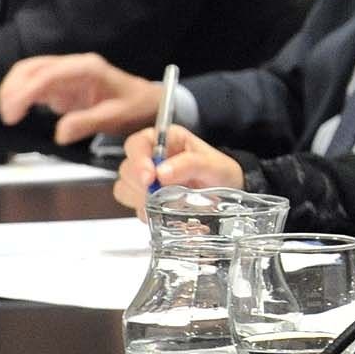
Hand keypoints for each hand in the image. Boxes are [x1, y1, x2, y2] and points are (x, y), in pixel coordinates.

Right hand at [0, 52, 159, 141]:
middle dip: (13, 88)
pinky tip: (16, 111)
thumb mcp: (116, 117)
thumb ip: (88, 122)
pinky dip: (21, 95)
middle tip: (8, 116)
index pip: (47, 74)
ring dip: (13, 90)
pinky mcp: (61, 84)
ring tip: (10, 115)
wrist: (147, 102)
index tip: (12, 112)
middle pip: (31, 68)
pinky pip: (34, 84)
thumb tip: (60, 133)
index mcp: (87, 68)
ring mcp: (65, 74)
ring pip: (29, 73)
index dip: (25, 91)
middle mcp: (73, 66)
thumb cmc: (134, 106)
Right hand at [112, 124, 244, 210]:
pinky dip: (148, 213)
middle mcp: (151, 158)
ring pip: (125, 189)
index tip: (149, 177)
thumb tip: (161, 172)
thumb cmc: (221, 173)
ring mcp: (146, 181)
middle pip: (126, 169)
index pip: (137, 144)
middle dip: (140, 184)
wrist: (229, 193)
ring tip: (168, 202)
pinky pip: (135, 208)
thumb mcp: (213, 165)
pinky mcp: (146, 200)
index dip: (138, 160)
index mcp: (165, 140)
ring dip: (143, 199)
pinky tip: (167, 211)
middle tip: (159, 194)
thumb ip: (190, 163)